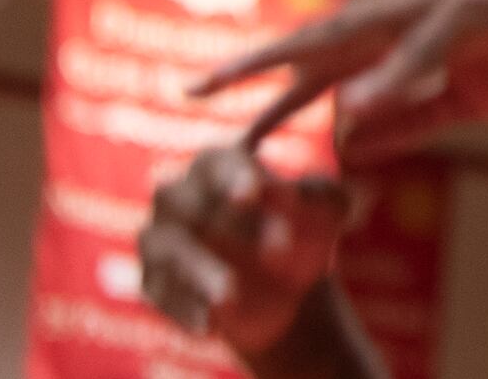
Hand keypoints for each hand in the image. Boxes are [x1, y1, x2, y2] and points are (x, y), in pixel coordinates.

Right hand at [138, 146, 347, 351]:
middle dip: (226, 224)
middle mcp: (180, 198)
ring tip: (230, 296)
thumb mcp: (330, 213)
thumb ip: (324, 194)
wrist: (290, 290)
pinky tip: (212, 324)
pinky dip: (185, 308)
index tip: (254, 195)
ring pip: (168, 249)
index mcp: (220, 166)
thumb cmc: (306, 232)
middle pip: (183, 201)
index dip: (232, 177)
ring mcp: (163, 241)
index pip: (216, 162)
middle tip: (278, 248)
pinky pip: (162, 294)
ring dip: (199, 272)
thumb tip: (296, 194)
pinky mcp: (157, 283)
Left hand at [197, 0, 487, 163]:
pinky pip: (424, 49)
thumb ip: (408, 117)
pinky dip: (390, 74)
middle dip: (256, 65)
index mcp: (402, 34)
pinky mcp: (475, 15)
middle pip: (317, 42)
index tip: (210, 107)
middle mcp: (406, 13)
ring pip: (357, 34)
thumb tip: (348, 144)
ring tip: (258, 87)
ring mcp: (437, 8)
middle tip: (195, 89)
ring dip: (305, 62)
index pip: (321, 61)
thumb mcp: (462, 99)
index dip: (267, 84)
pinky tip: (358, 99)